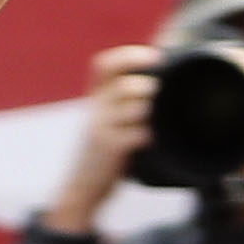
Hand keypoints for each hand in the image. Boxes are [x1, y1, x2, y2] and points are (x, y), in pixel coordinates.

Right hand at [43, 45, 162, 232]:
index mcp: (96, 98)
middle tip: (163, 99)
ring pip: (136, 108)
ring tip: (158, 120)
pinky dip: (149, 135)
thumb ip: (123, 103)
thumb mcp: (104, 121)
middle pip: (127, 86)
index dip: (129, 56)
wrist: (80, 188)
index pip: (105, 65)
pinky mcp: (109, 148)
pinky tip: (152, 139)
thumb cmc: (101, 153)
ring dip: (153, 111)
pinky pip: (136, 134)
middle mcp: (96, 109)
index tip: (154, 59)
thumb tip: (160, 87)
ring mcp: (101, 129)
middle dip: (150, 89)